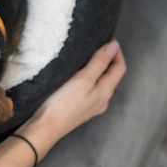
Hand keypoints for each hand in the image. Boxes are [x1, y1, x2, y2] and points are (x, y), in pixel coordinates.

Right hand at [17, 39, 125, 159]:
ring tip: (88, 57)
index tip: (110, 39)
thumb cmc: (63, 103)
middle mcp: (103, 100)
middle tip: (99, 45)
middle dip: (109, 60)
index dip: (117, 53)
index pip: (120, 68)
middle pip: (112, 76)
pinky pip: (91, 90)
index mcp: (106, 91)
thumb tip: (114, 46)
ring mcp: (92, 106)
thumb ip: (99, 63)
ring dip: (99, 69)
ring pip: (101, 84)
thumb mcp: (83, 79)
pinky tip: (78, 77)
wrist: (46, 127)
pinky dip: (90, 79)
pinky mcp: (80, 109)